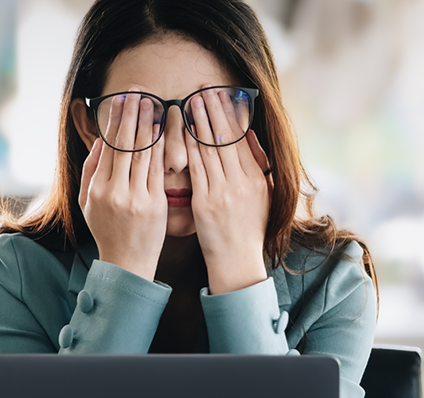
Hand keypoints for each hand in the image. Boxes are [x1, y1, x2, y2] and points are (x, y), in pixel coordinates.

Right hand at [78, 89, 167, 280]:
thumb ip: (90, 171)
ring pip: (142, 154)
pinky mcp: (155, 205)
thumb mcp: (88, 204)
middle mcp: (115, 191)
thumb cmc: (107, 231)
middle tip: (138, 91)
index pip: (108, 147)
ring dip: (148, 125)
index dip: (116, 120)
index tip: (122, 99)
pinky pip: (158, 171)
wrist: (127, 262)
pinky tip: (163, 131)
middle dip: (132, 114)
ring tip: (152, 103)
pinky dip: (160, 148)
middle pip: (124, 145)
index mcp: (97, 189)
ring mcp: (136, 198)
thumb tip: (99, 142)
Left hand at [186, 86, 272, 293]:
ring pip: (210, 149)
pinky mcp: (205, 203)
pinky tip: (183, 131)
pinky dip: (189, 147)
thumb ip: (259, 165)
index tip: (221, 94)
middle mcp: (241, 182)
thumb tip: (251, 137)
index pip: (242, 138)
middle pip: (226, 138)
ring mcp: (223, 192)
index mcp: (256, 178)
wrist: (238, 260)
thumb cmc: (249, 229)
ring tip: (192, 100)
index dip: (230, 114)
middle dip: (214, 109)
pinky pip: (196, 169)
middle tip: (203, 87)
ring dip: (200, 122)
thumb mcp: (265, 196)